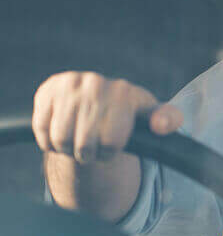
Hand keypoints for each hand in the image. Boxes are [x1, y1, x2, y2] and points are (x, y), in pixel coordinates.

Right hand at [33, 72, 182, 163]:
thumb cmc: (128, 115)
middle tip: (92, 147)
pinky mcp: (47, 89)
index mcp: (124, 91)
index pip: (111, 142)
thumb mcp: (151, 117)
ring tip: (78, 141)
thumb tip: (161, 125)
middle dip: (88, 154)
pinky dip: (49, 141)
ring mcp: (70, 84)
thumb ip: (167, 120)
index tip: (113, 145)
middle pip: (84, 145)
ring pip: (61, 140)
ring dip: (67, 149)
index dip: (110, 152)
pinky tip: (61, 132)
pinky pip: (42, 130)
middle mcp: (96, 82)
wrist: (97, 102)